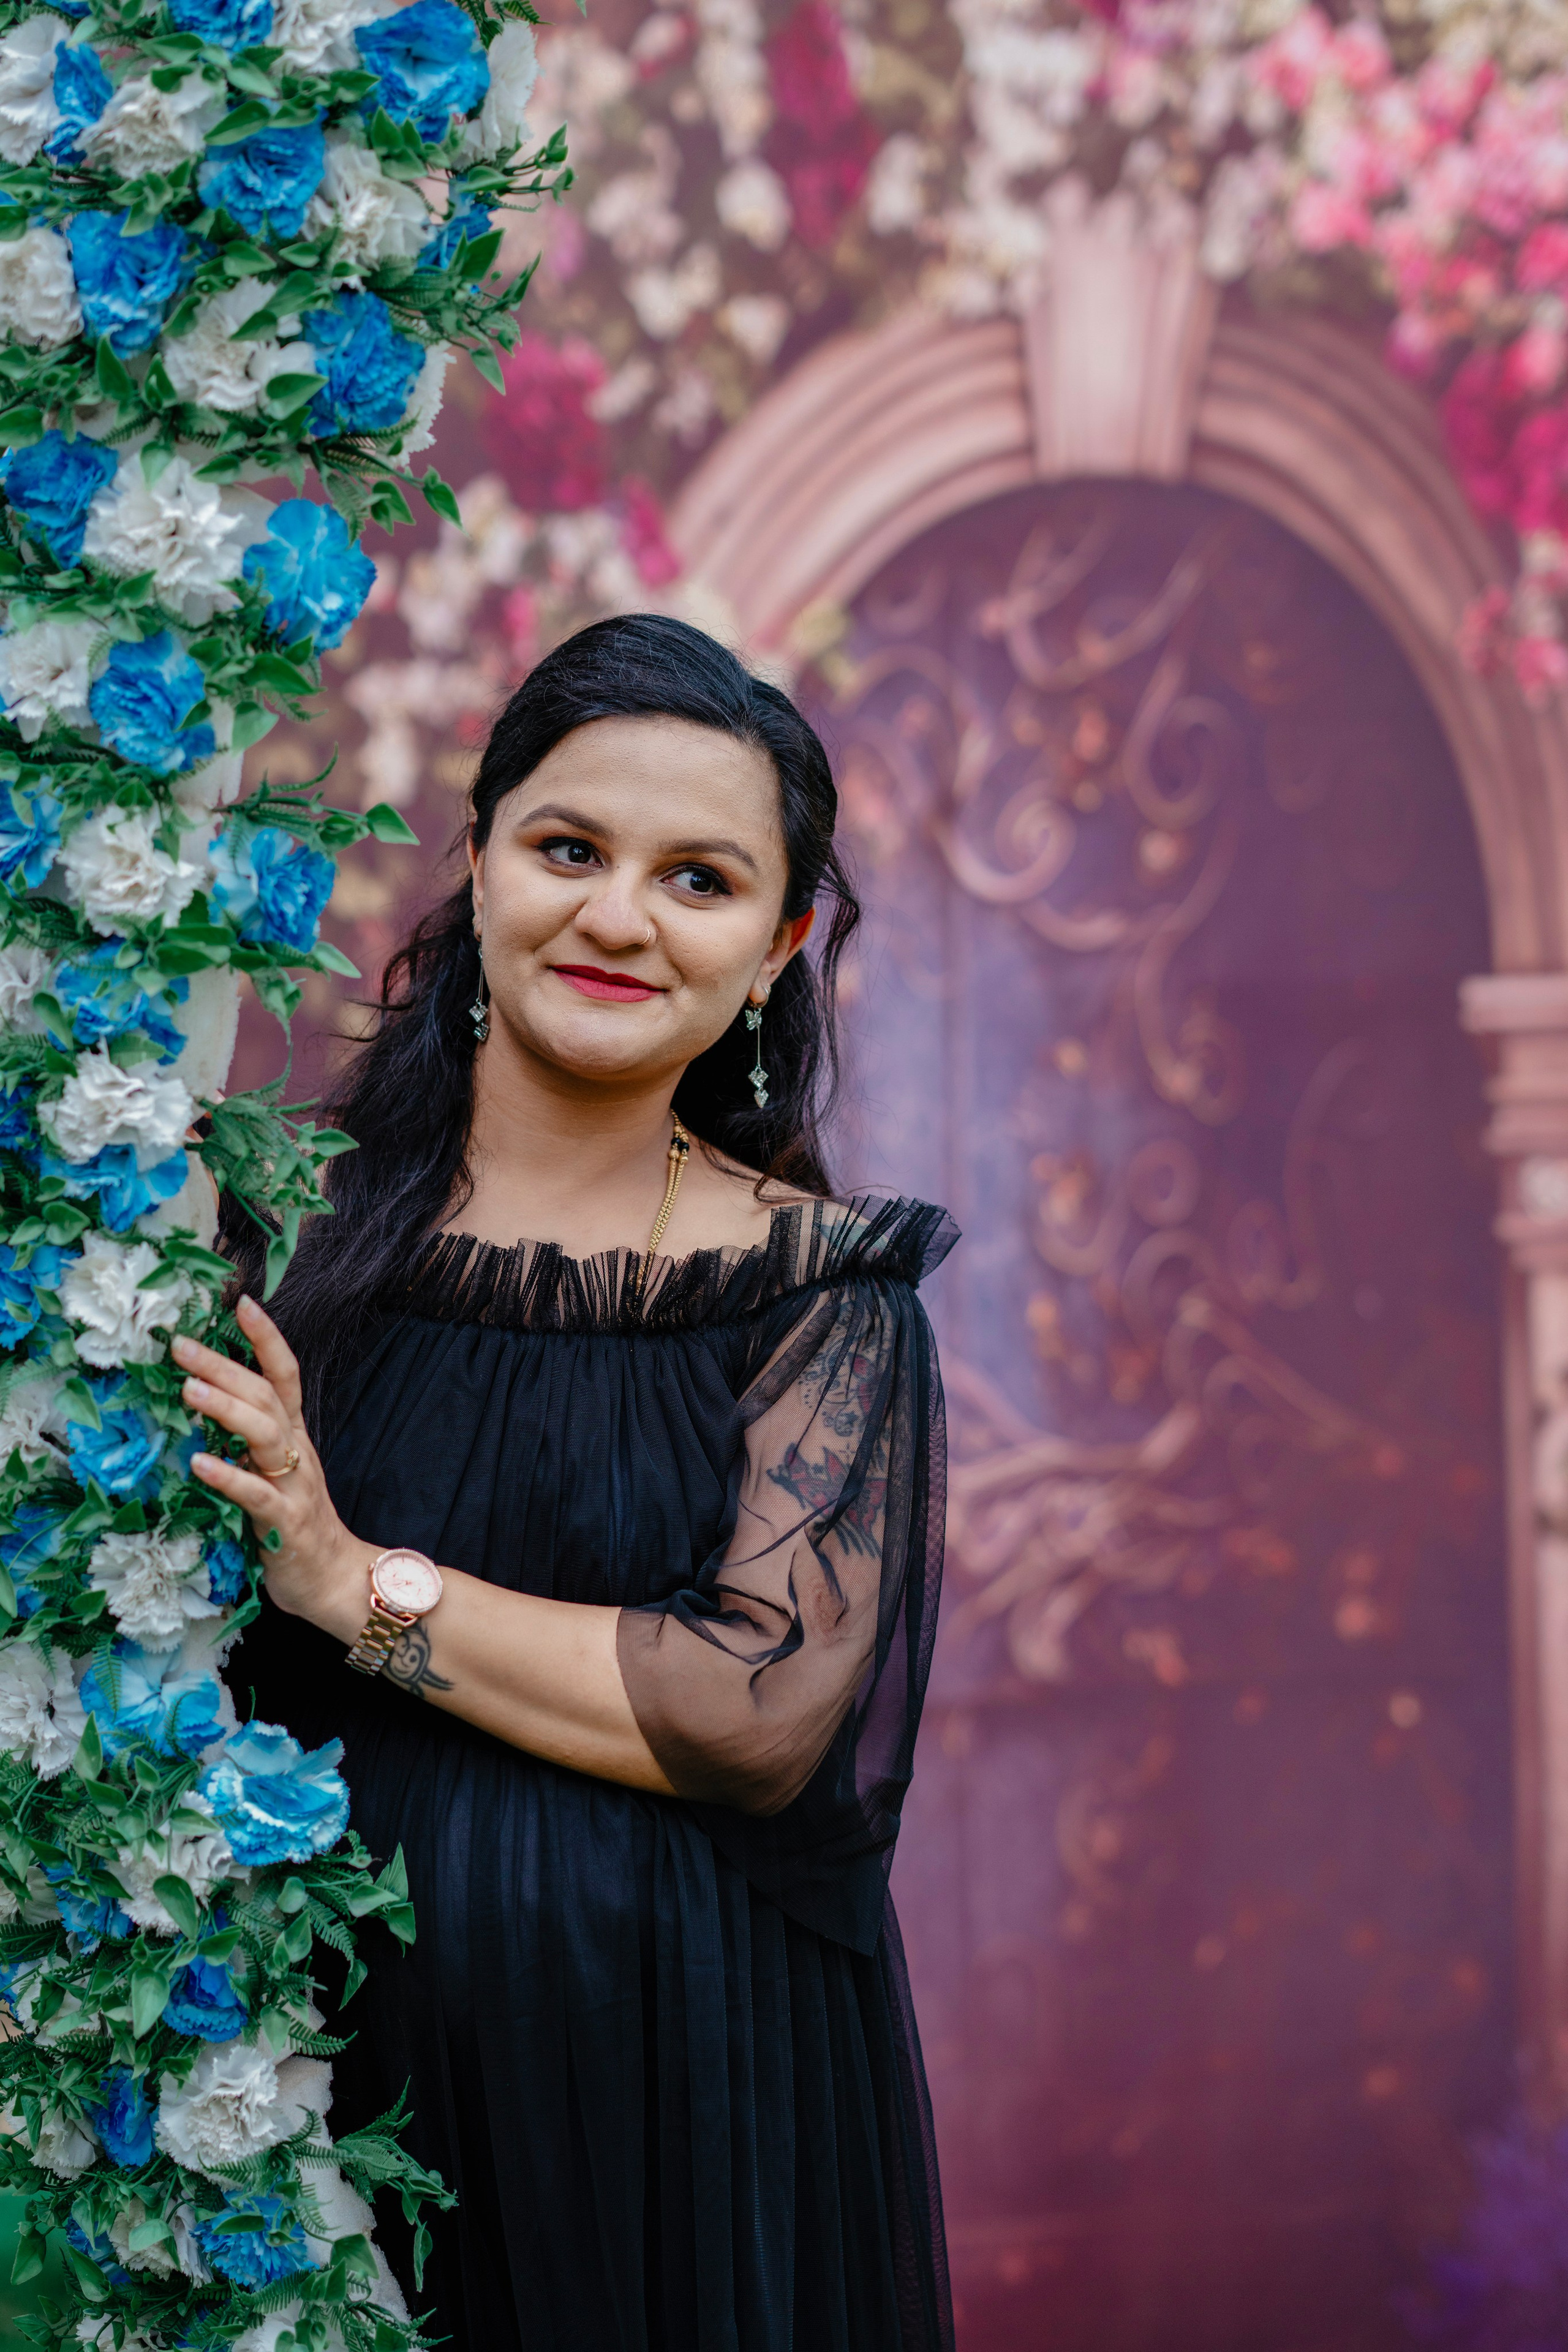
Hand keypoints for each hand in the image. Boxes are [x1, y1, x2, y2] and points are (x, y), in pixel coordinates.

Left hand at [176, 1296, 371, 1640]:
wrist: (335, 1580)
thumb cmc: (296, 1524)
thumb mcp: (274, 1472)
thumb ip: (248, 1441)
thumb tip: (202, 1404)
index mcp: (295, 1436)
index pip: (286, 1375)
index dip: (267, 1339)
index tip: (242, 1303)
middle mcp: (298, 1452)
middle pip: (267, 1397)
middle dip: (225, 1366)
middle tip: (182, 1345)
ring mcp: (295, 1486)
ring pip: (266, 1435)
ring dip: (227, 1409)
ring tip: (188, 1391)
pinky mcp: (286, 1524)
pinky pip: (257, 1495)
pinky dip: (229, 1476)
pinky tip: (199, 1463)